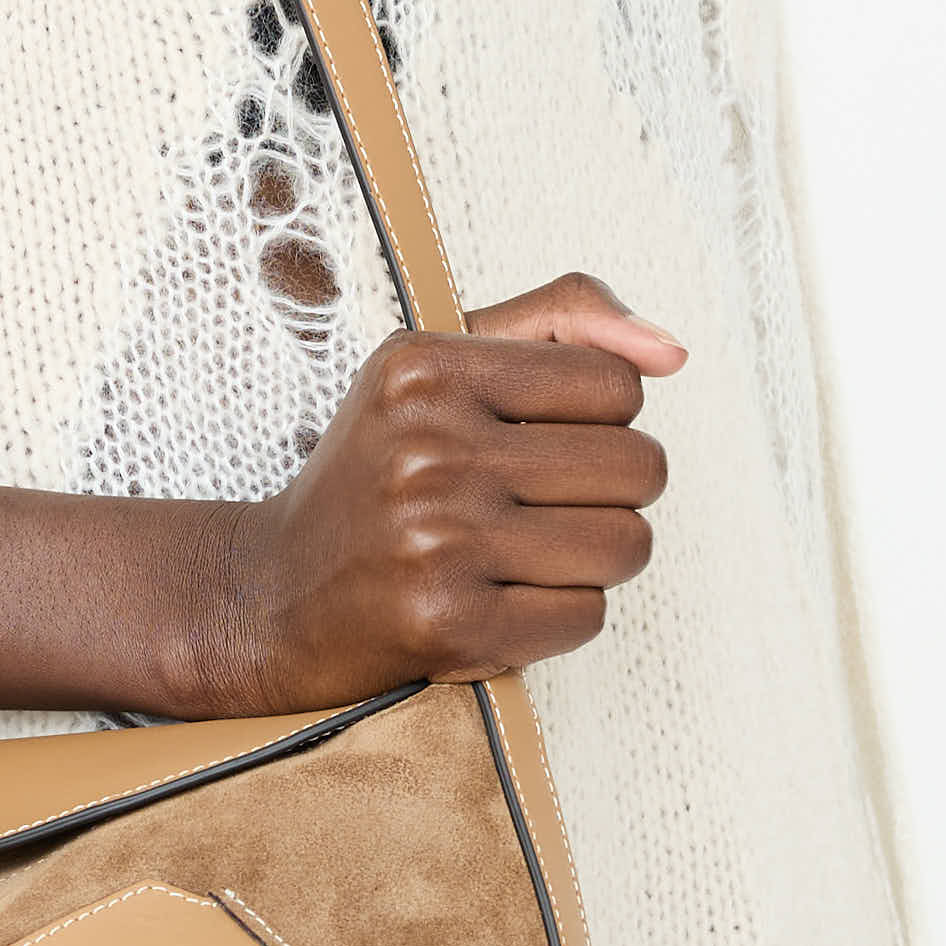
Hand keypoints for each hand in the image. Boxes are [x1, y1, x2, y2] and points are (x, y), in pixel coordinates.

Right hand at [194, 273, 685, 711]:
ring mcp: (438, 541)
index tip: (540, 442)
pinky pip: (586, 618)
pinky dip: (559, 616)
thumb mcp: (439, 361)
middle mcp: (428, 448)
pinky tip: (500, 599)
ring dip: (594, 558)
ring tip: (528, 551)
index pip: (618, 385)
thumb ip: (559, 319)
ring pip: (626, 546)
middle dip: (610, 493)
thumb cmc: (376, 472)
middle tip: (542, 503)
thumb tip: (671, 350)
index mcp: (426, 367)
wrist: (273, 594)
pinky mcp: (451, 626)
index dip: (598, 421)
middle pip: (639, 467)